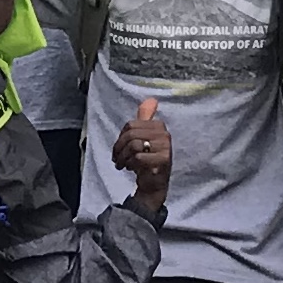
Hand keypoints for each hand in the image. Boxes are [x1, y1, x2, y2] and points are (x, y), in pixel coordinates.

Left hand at [112, 95, 170, 209]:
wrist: (154, 183)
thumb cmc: (146, 159)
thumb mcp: (144, 136)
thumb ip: (145, 118)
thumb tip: (151, 99)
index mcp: (159, 126)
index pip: (130, 125)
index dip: (120, 137)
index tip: (118, 148)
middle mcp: (164, 134)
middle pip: (130, 135)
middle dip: (119, 148)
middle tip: (117, 159)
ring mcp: (165, 147)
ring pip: (133, 146)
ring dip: (123, 158)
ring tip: (123, 164)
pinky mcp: (163, 160)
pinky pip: (138, 157)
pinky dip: (131, 164)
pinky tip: (133, 169)